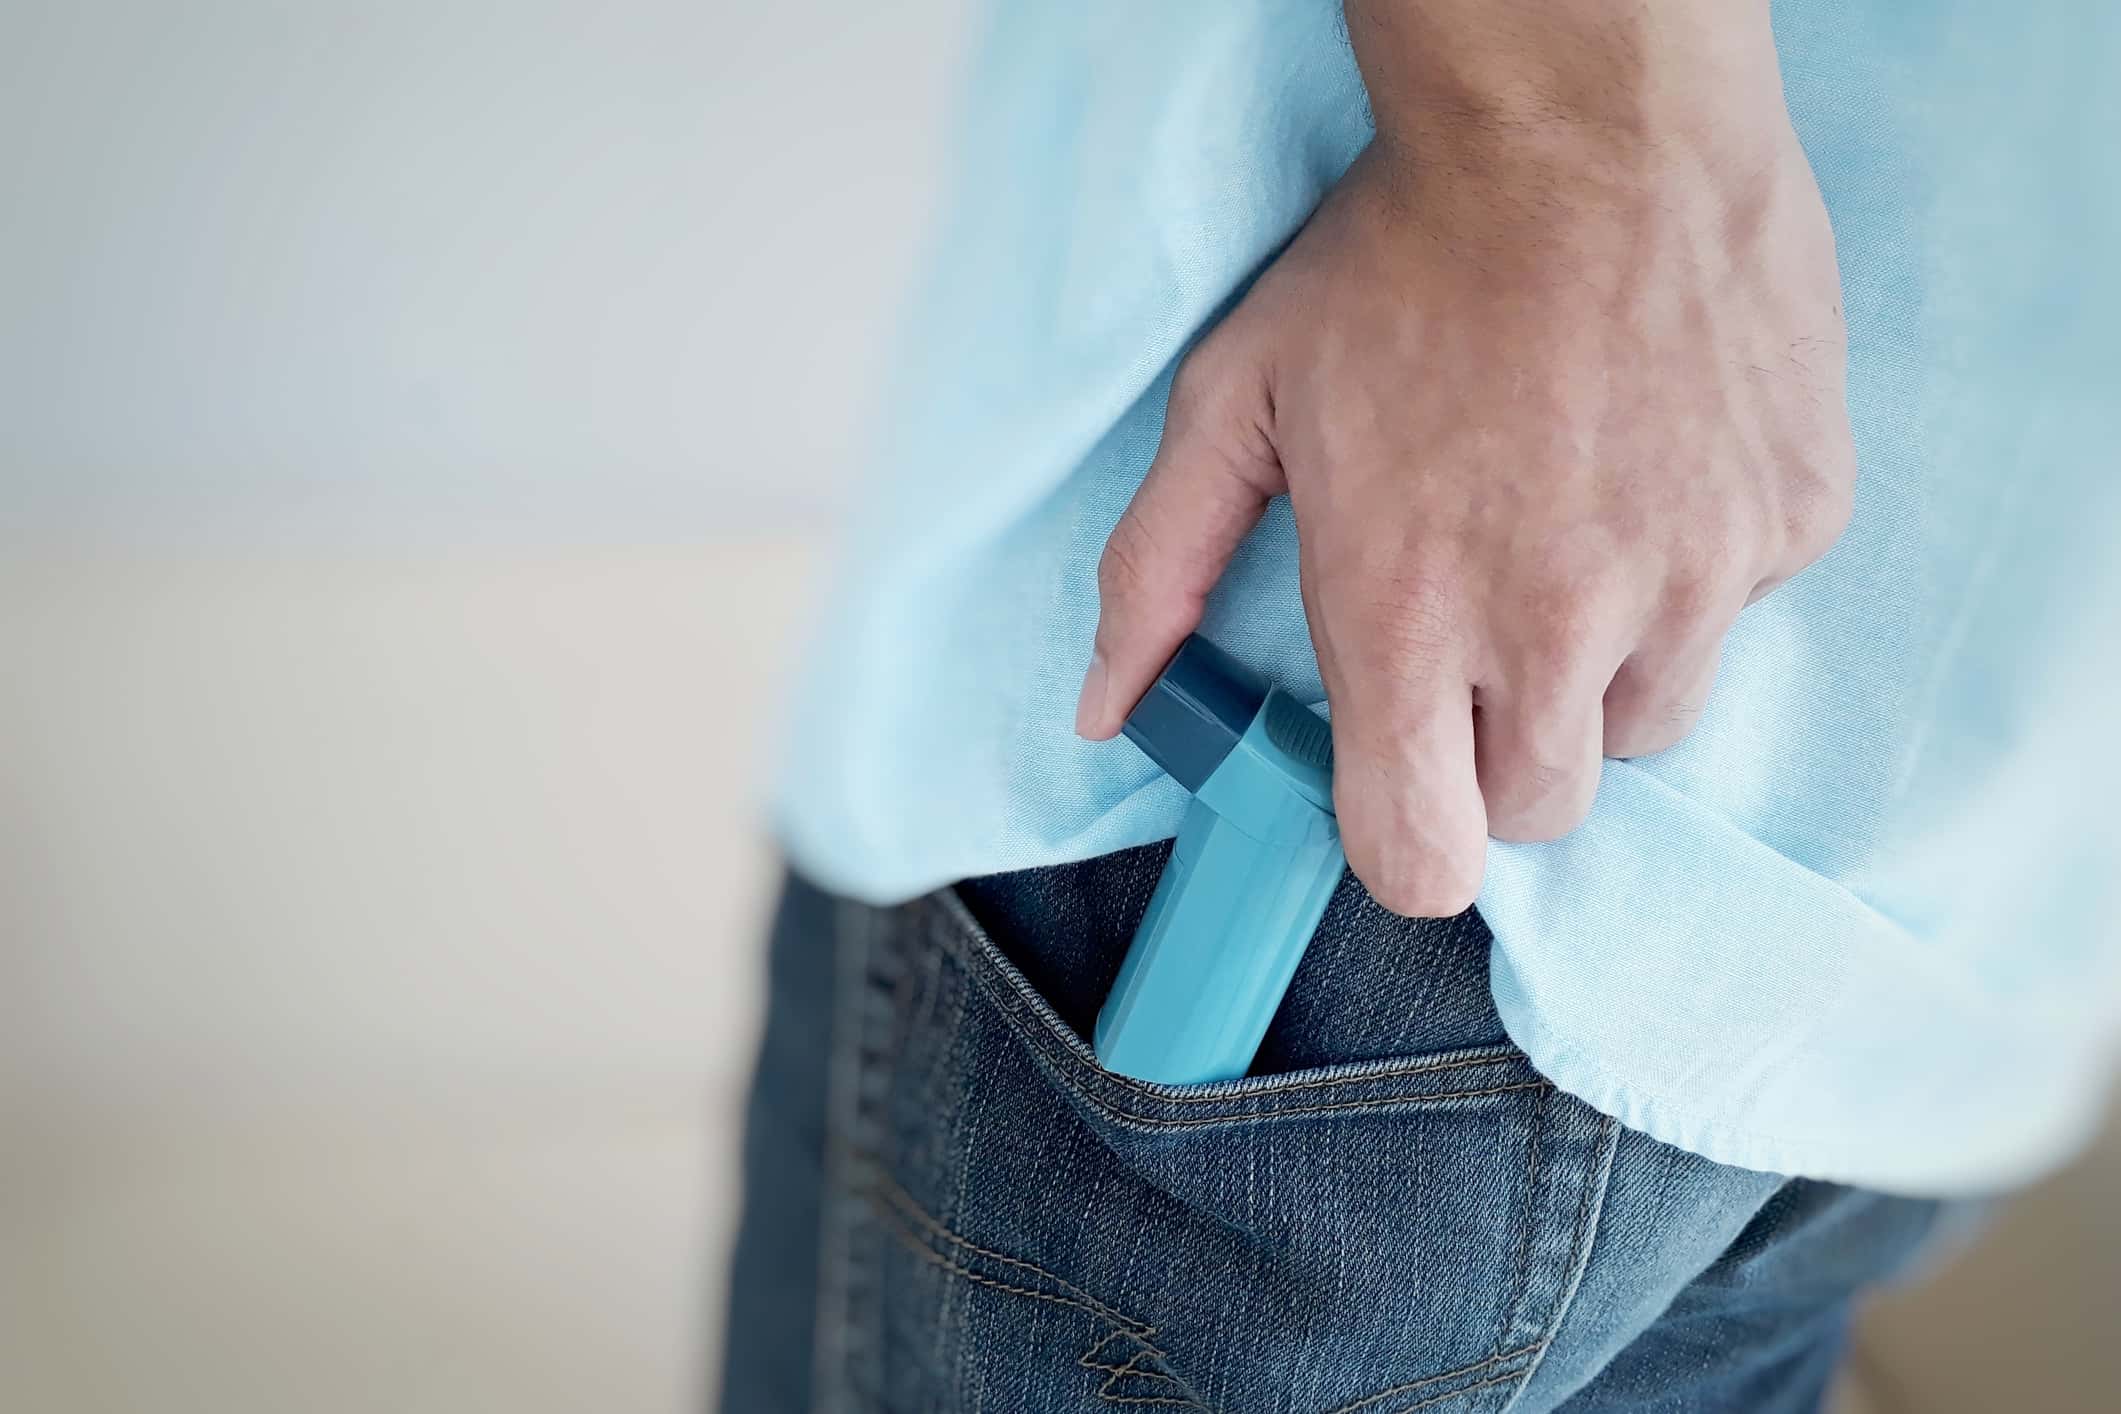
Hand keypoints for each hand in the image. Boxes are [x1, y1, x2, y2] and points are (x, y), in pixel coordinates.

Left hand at [1075, 1, 1854, 916]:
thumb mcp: (1237, 403)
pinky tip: (1643, 463)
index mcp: (1411, 619)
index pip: (1421, 862)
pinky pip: (1735, 612)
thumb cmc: (1396, 258)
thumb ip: (1159, 573)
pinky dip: (1688, 570)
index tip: (1398, 780)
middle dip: (1495, 750)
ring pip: (1645, 725)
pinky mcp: (1792, 521)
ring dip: (1597, 670)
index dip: (1405, 838)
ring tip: (1559, 530)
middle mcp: (1561, 627)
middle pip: (1538, 813)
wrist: (1585, 118)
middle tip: (1474, 624)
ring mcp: (1697, 579)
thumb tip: (1105, 709)